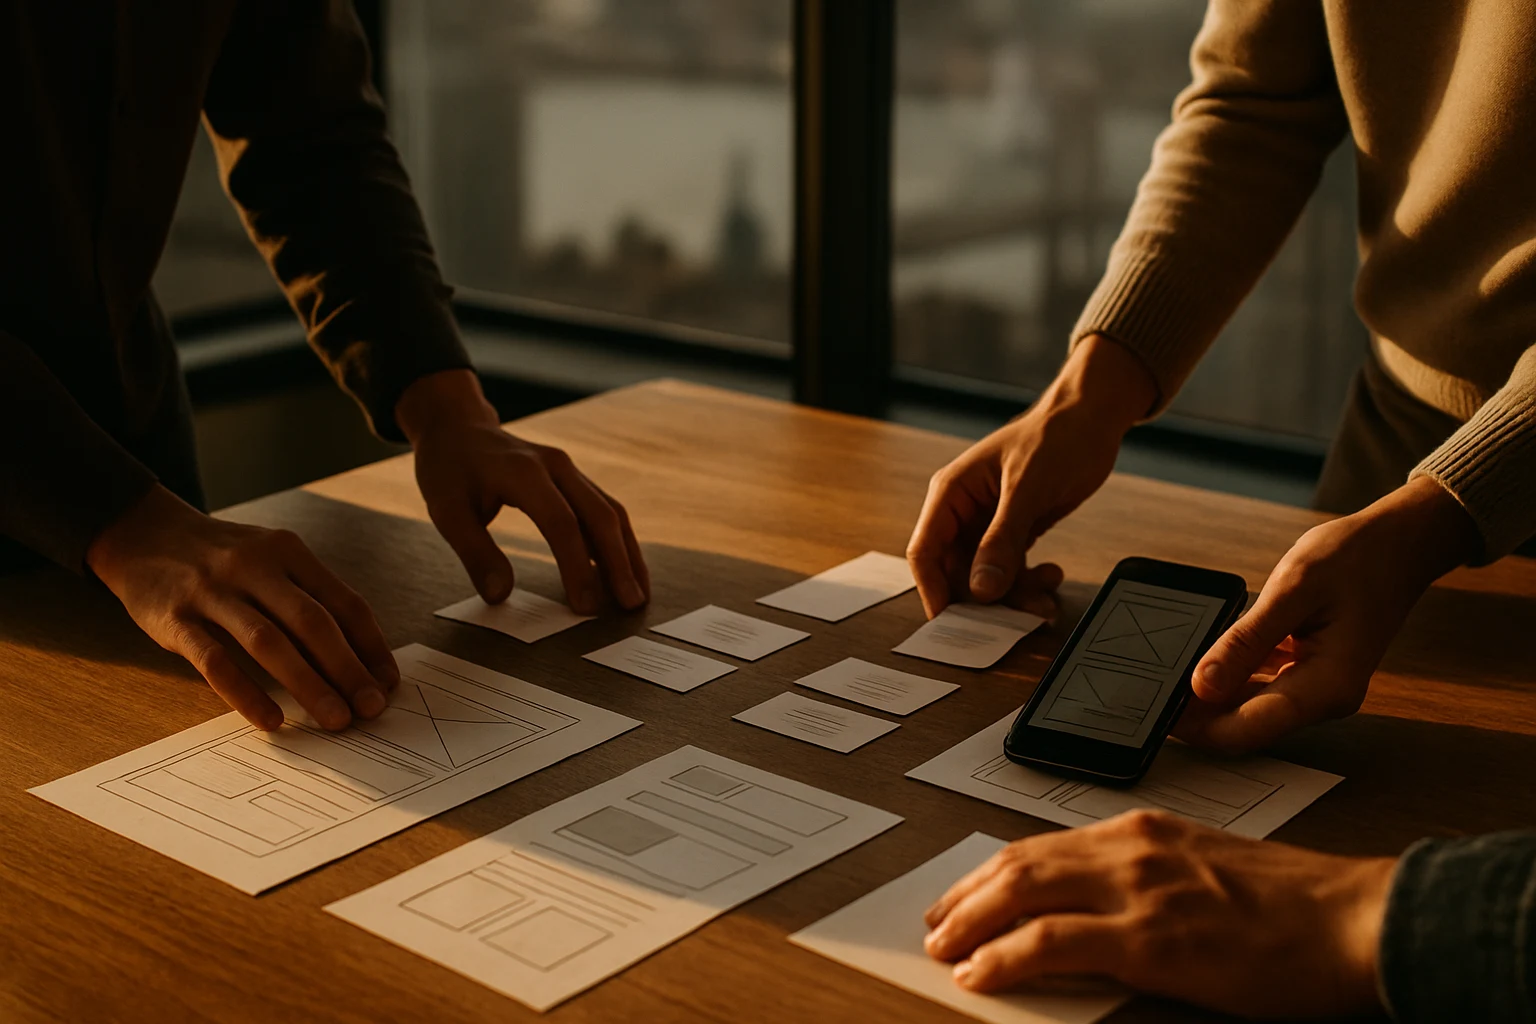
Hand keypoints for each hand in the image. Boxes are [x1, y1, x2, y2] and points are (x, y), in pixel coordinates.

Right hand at [87, 485, 397, 730]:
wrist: (142, 532)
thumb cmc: (222, 557)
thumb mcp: (270, 558)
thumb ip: (308, 597)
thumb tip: (357, 657)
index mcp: (288, 552)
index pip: (343, 602)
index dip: (371, 645)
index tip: (388, 683)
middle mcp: (254, 566)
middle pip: (312, 623)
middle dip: (348, 670)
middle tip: (371, 708)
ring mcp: (212, 591)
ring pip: (269, 643)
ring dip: (308, 685)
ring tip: (335, 720)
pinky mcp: (174, 619)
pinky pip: (215, 662)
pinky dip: (246, 694)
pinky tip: (271, 720)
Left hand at [398, 370, 648, 614]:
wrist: (459, 428)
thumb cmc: (449, 471)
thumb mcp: (446, 511)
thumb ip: (475, 553)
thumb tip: (500, 596)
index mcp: (524, 472)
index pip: (562, 524)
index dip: (577, 567)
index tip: (585, 607)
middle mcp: (556, 466)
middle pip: (600, 516)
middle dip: (619, 563)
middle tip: (630, 605)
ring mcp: (570, 470)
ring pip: (611, 512)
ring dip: (627, 553)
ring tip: (638, 594)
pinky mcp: (574, 479)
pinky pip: (605, 509)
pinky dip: (618, 541)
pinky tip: (623, 570)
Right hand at [906, 335, 1155, 617]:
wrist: (1093, 419)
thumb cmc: (1055, 437)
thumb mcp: (1027, 490)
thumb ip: (1002, 540)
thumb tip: (980, 590)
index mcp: (951, 492)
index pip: (925, 551)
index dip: (933, 590)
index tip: (951, 623)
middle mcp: (964, 510)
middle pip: (956, 571)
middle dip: (984, 598)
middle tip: (1013, 619)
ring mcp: (989, 523)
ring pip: (986, 576)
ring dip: (1014, 594)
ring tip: (1045, 598)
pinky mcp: (1015, 530)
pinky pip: (1011, 569)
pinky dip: (1030, 581)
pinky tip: (1053, 576)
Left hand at [923, 810, 1394, 1017]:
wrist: (1356, 919)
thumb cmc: (1296, 904)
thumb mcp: (1206, 872)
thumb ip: (1148, 879)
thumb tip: (1095, 911)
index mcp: (1144, 831)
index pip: (1043, 845)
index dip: (991, 872)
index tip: (963, 894)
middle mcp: (1131, 848)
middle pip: (1018, 864)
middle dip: (965, 895)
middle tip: (936, 924)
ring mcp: (1139, 891)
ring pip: (1023, 894)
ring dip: (971, 923)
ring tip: (944, 949)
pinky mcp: (1151, 940)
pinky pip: (1053, 942)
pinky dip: (1005, 957)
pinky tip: (980, 973)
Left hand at [1176, 476, 1481, 753]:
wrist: (1400, 545)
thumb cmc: (1356, 558)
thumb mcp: (1292, 590)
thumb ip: (1246, 641)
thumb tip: (1203, 685)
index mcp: (1326, 687)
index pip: (1247, 730)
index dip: (1197, 727)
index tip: (1158, 708)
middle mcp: (1323, 699)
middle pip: (1246, 725)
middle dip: (1197, 713)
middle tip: (1153, 685)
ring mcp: (1318, 689)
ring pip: (1250, 708)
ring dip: (1211, 696)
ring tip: (1170, 670)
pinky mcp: (1310, 674)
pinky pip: (1262, 687)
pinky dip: (1231, 676)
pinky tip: (1205, 656)